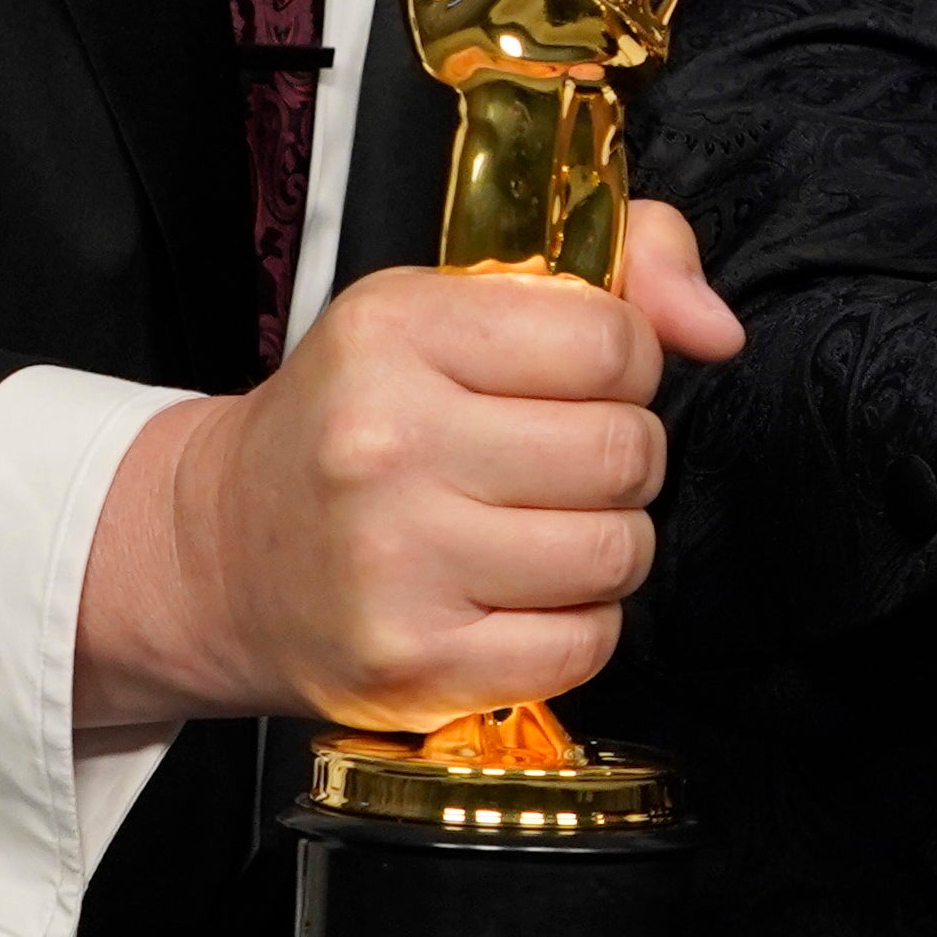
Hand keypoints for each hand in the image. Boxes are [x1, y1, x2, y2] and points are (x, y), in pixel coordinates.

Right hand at [71, 201, 741, 732]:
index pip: (610, 339)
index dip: (623, 364)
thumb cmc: (356, 421)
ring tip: (542, 528)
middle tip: (562, 462)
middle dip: (622, 456)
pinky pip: (585, 644)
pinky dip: (579, 624)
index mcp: (396, 331)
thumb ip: (615, 270)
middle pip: (622, 450)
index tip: (577, 381)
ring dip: (607, 542)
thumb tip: (718, 329)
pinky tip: (521, 597)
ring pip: (617, 550)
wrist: (219, 554)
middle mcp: (386, 444)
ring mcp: (396, 564)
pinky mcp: (414, 666)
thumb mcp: (449, 304)